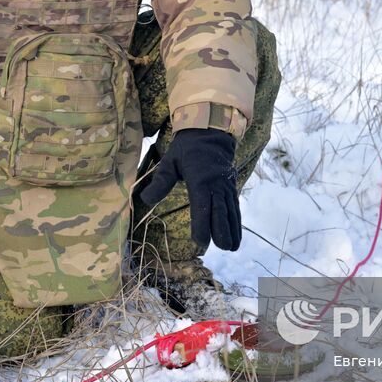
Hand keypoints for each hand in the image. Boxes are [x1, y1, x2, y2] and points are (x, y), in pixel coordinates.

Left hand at [136, 128, 240, 250]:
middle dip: (222, 231)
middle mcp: (216, 184)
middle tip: (223, 248)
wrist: (210, 132)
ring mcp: (226, 186)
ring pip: (230, 211)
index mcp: (200, 179)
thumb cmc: (186, 149)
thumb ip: (160, 182)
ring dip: (232, 229)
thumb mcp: (170, 162)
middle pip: (220, 211)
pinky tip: (236, 235)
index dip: (202, 225)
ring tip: (232, 248)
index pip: (202, 206)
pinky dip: (236, 221)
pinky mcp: (231, 187)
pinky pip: (235, 206)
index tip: (201, 242)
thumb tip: (144, 199)